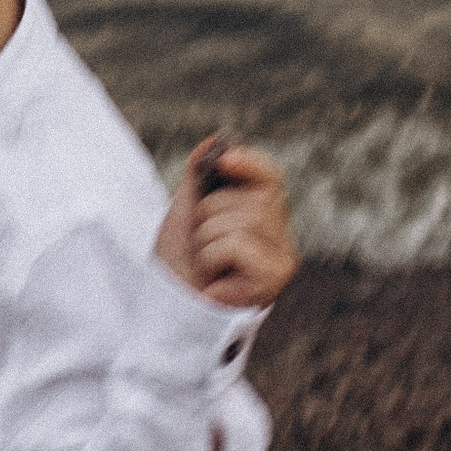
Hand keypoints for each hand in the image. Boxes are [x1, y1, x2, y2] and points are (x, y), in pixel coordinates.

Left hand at [155, 139, 296, 312]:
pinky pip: (237, 243)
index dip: (250, 163)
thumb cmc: (179, 268)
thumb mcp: (184, 214)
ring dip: (206, 240)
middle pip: (253, 198)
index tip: (225, 159)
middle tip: (199, 244)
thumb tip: (215, 139)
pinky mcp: (274, 279)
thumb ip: (201, 179)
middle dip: (209, 215)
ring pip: (242, 220)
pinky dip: (211, 257)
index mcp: (263, 218)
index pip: (270, 177)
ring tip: (205, 265)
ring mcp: (281, 259)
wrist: (169, 311)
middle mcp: (281, 238)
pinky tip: (212, 281)